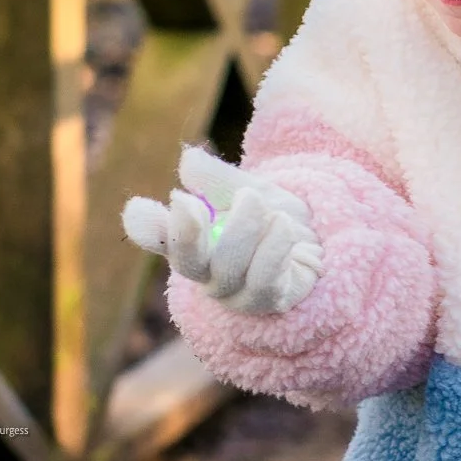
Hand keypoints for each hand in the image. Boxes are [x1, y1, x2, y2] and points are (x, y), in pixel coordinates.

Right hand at [122, 147, 323, 313]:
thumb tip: (188, 158)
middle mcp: (207, 275)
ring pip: (227, 269)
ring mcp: (235, 294)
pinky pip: (263, 280)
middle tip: (248, 195)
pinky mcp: (267, 302)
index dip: (148, 227)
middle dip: (210, 228)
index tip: (139, 205)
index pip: (161, 239)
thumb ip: (218, 178)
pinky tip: (284, 228)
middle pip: (189, 261)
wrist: (321, 238)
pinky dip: (275, 247)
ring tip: (274, 213)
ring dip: (253, 231)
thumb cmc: (275, 217)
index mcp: (195, 243)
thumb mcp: (249, 189)